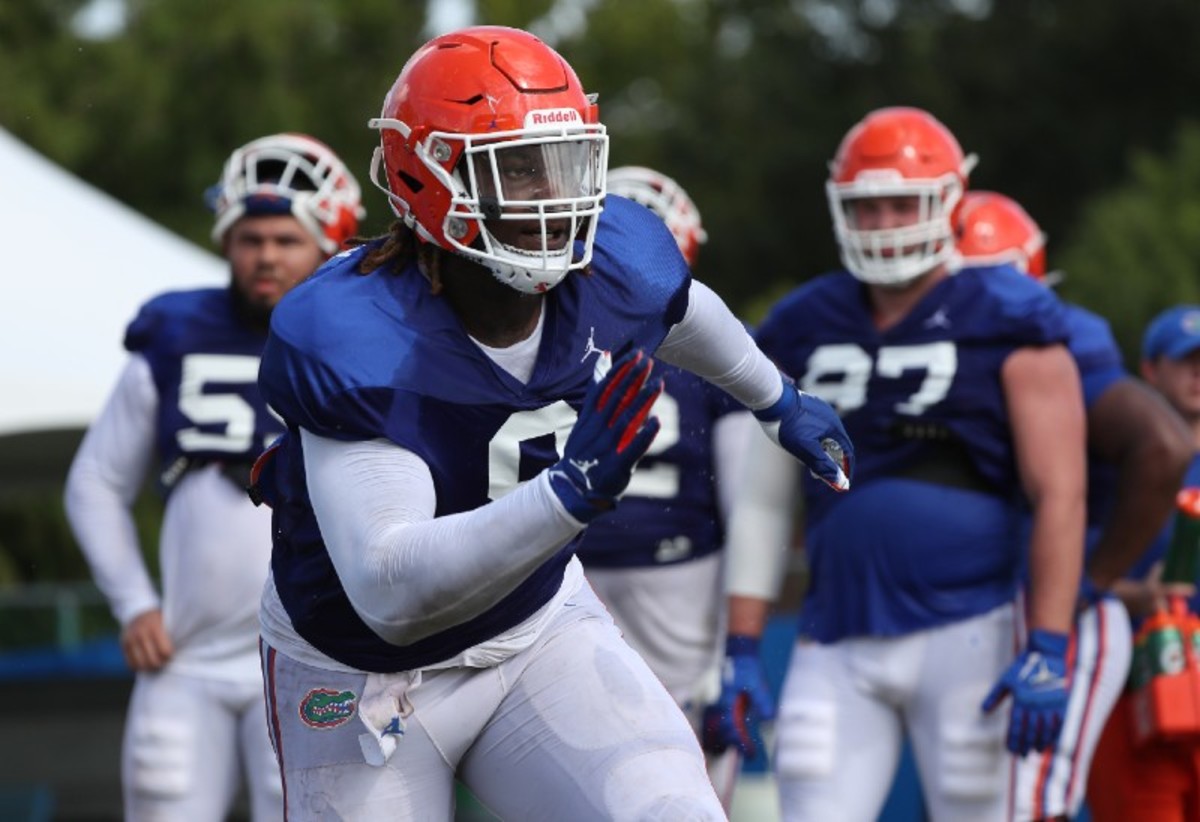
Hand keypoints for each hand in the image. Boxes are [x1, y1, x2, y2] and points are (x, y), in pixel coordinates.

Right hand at [120, 609, 173, 671]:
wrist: (137, 611)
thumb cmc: (158, 618)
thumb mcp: (166, 621)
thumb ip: (170, 634)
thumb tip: (182, 651)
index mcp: (155, 627)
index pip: (164, 651)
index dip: (169, 656)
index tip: (171, 655)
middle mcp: (141, 633)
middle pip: (152, 660)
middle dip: (160, 664)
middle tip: (164, 662)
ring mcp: (130, 639)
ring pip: (140, 664)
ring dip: (149, 668)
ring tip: (155, 665)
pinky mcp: (123, 645)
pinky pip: (130, 664)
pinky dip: (138, 668)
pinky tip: (144, 665)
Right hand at [549, 348, 662, 521]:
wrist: (572, 488)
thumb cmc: (584, 451)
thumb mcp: (585, 420)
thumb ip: (596, 391)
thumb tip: (604, 357)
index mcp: (589, 419)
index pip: (604, 388)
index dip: (620, 371)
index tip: (636, 355)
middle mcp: (597, 430)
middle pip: (616, 400)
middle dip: (632, 379)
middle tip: (647, 362)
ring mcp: (606, 448)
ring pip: (626, 420)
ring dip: (642, 401)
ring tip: (659, 384)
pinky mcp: (617, 466)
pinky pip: (632, 449)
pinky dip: (644, 435)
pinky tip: (657, 421)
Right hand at [702, 635, 775, 761]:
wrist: (738, 654)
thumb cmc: (748, 669)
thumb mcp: (758, 684)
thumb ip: (762, 701)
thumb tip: (768, 719)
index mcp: (726, 701)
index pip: (731, 729)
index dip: (741, 744)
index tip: (752, 754)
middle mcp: (716, 705)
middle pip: (718, 733)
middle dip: (731, 745)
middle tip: (747, 753)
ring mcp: (713, 704)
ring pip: (710, 730)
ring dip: (720, 742)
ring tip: (733, 750)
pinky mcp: (714, 703)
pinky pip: (709, 724)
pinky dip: (714, 734)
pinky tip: (722, 741)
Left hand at [754, 376, 852, 491]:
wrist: (771, 399)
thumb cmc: (787, 426)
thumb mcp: (805, 450)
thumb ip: (823, 465)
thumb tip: (840, 482)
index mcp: (834, 427)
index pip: (847, 452)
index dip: (846, 469)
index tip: (842, 483)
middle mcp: (830, 417)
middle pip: (837, 444)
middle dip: (831, 462)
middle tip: (820, 476)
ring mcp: (819, 410)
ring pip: (825, 436)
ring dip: (821, 451)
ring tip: (808, 463)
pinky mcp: (807, 407)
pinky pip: (816, 427)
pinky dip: (813, 440)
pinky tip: (799, 444)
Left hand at [981, 628, 1069, 755]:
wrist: (1047, 655)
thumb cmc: (1023, 667)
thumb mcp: (1006, 679)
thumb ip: (995, 696)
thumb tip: (983, 710)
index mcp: (1021, 699)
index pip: (1016, 726)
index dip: (1013, 740)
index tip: (1010, 750)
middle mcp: (1036, 705)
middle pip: (1030, 731)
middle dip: (1025, 746)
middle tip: (1022, 756)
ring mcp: (1050, 705)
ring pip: (1045, 730)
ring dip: (1040, 743)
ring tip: (1035, 752)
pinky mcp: (1062, 704)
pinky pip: (1059, 724)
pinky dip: (1054, 735)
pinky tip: (1050, 742)